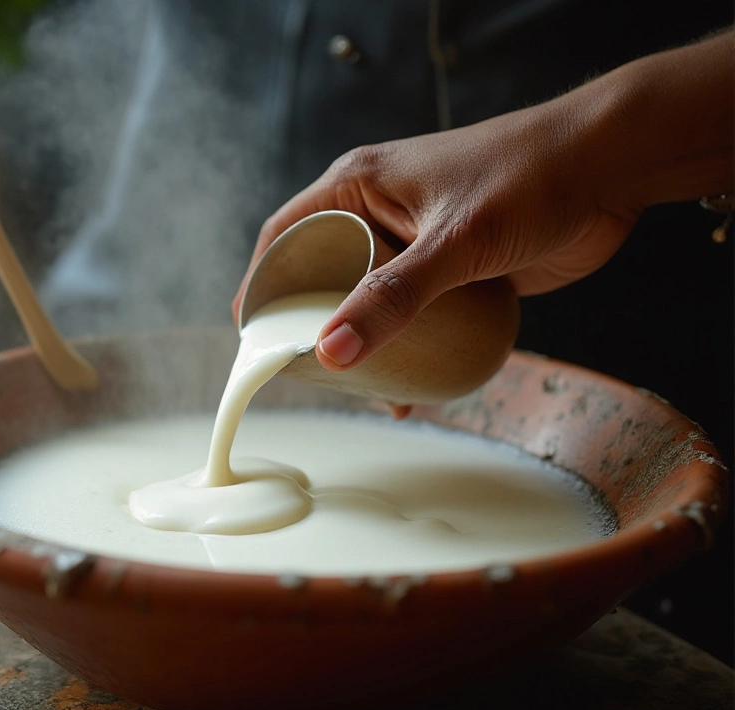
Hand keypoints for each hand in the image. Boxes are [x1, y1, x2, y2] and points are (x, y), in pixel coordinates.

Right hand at [234, 101, 635, 374]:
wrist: (613, 168)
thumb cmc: (529, 177)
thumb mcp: (453, 243)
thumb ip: (392, 297)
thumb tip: (330, 353)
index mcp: (358, 184)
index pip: (284, 234)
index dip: (260, 282)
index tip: (249, 333)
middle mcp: (379, 209)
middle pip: (320, 270)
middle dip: (307, 322)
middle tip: (299, 370)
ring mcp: (416, 238)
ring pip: (366, 296)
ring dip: (358, 340)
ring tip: (351, 389)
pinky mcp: (452, 265)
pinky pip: (411, 312)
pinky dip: (405, 346)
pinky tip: (410, 388)